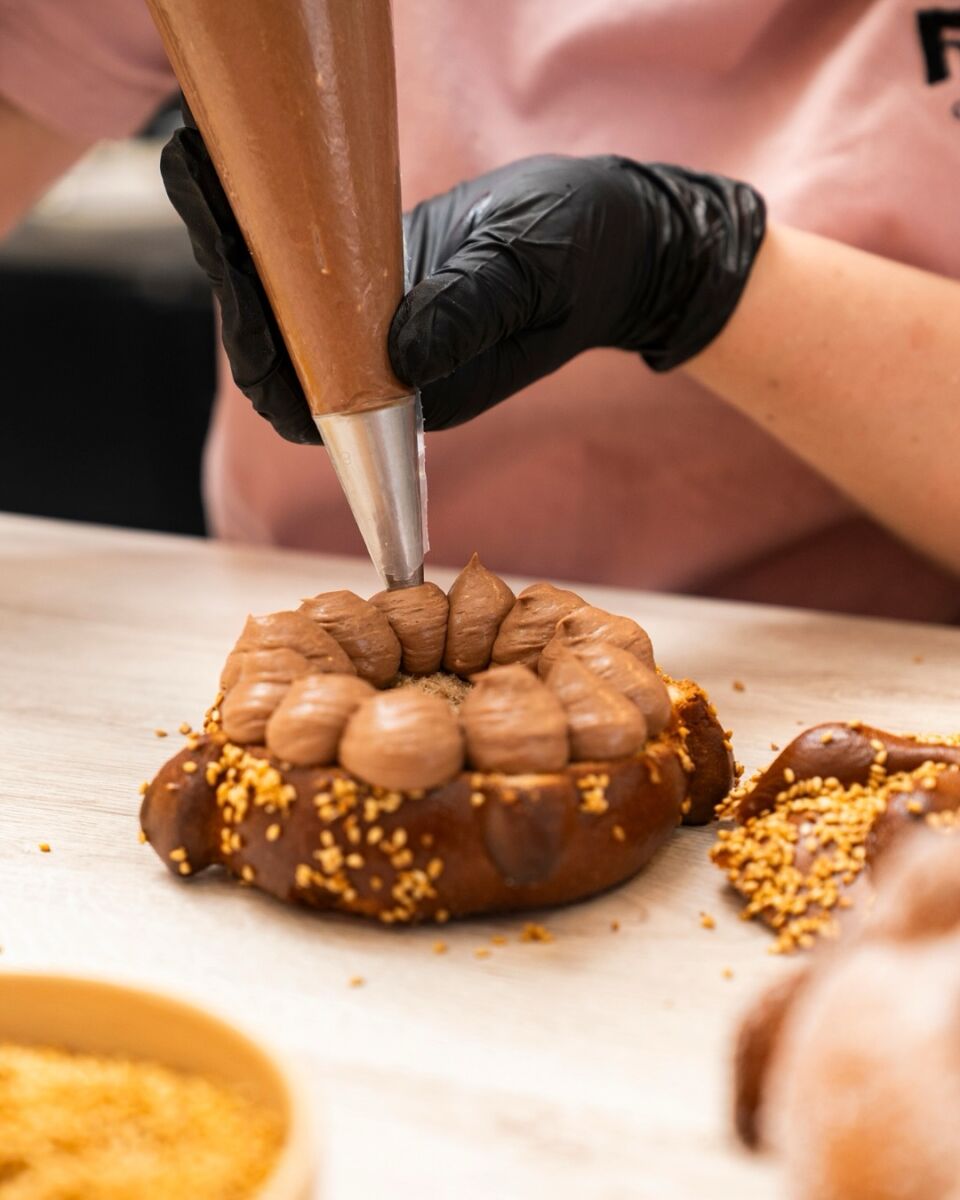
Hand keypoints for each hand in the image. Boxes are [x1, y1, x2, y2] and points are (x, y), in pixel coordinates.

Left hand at [162, 120, 763, 440]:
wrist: (616, 236)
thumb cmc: (584, 260)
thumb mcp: (529, 278)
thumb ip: (467, 314)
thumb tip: (398, 351)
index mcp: (419, 393)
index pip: (313, 401)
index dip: (262, 352)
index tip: (235, 279)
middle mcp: (384, 370)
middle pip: (279, 351)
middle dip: (228, 279)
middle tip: (195, 183)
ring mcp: (376, 324)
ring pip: (283, 307)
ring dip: (233, 242)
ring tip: (197, 165)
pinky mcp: (374, 278)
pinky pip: (305, 263)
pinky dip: (265, 222)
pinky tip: (238, 168)